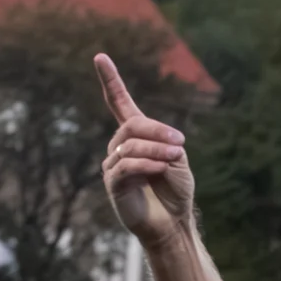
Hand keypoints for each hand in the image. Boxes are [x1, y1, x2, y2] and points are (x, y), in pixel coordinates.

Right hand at [95, 53, 192, 248]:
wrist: (173, 222)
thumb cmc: (175, 191)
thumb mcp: (177, 159)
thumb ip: (165, 143)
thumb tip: (152, 139)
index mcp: (135, 137)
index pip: (119, 104)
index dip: (111, 81)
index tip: (100, 57)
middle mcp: (119, 147)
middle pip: (132, 126)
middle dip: (157, 132)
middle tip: (179, 145)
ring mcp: (113, 165)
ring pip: (130, 146)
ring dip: (157, 150)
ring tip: (175, 159)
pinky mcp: (113, 184)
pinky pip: (126, 166)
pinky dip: (147, 164)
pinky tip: (161, 169)